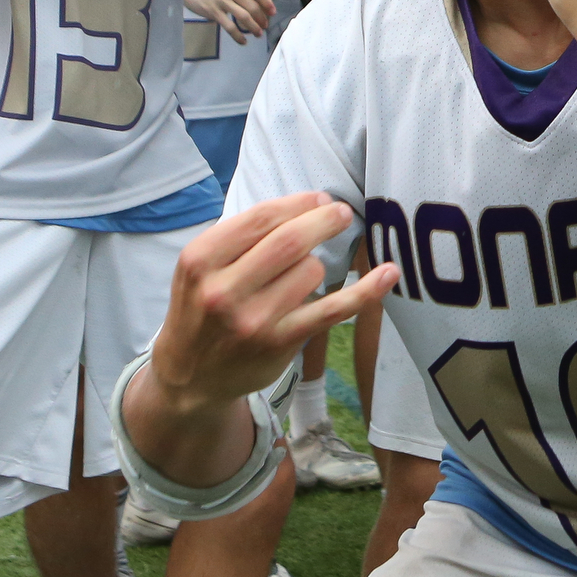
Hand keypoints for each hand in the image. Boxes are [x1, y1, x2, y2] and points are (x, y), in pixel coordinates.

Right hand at [148, 194, 398, 415]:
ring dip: (317, 265)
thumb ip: (241, 237)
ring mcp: (253, 320)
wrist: (188, 377)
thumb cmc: (202, 309)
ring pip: (311, 271)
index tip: (320, 199)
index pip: (261, 218)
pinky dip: (365, 290)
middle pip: (290, 241)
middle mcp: (223, 290)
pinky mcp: (280, 342)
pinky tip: (388, 273)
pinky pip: (332, 309)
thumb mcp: (200, 268)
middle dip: (324, 220)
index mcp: (200, 260)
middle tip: (341, 213)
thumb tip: (308, 204)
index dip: (299, 204)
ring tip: (300, 275)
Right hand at [182, 0, 274, 44]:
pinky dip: (238, 35)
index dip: (267, 2)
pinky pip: (229, 26)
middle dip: (261, 18)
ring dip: (253, 27)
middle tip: (265, 25)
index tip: (273, 12)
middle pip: (251, 6)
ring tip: (258, 33)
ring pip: (243, 17)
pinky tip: (243, 41)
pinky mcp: (212, 11)